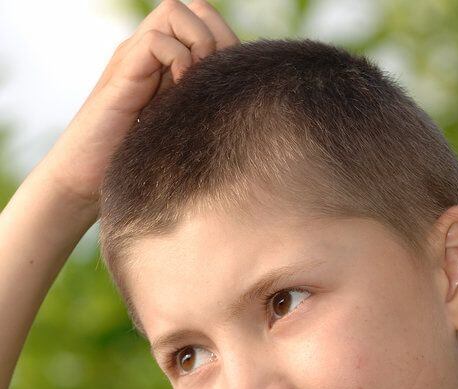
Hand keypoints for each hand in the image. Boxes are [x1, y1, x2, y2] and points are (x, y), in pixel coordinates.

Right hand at [38, 0, 238, 214]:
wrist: (86, 179)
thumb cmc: (138, 164)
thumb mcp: (182, 132)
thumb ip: (203, 110)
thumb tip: (247, 108)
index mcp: (168, 63)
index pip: (208, 22)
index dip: (227, 44)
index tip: (228, 85)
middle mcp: (151, 53)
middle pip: (195, 8)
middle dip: (216, 38)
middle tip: (213, 81)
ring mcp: (135, 59)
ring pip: (174, 11)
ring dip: (197, 44)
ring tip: (195, 85)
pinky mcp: (122, 75)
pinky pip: (156, 40)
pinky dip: (177, 61)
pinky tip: (178, 95)